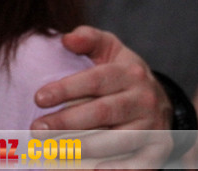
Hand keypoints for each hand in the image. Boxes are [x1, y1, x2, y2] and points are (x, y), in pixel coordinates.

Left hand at [30, 26, 171, 166]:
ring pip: (117, 140)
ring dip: (83, 148)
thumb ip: (87, 38)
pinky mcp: (158, 149)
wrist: (160, 98)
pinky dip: (117, 168)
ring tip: (53, 151)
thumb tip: (66, 39)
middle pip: (102, 112)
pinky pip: (139, 163)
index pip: (95, 80)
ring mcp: (153, 126)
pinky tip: (91, 169)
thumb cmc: (121, 72)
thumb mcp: (109, 48)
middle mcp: (144, 100)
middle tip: (36, 130)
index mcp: (129, 73)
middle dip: (66, 122)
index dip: (66, 89)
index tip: (38, 98)